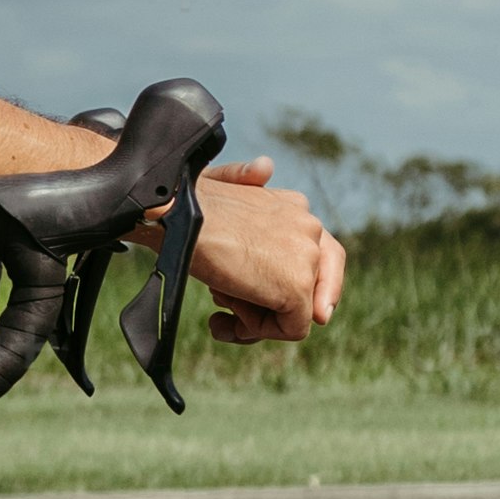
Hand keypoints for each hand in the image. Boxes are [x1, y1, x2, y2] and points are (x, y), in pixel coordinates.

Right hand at [185, 157, 345, 347]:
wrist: (176, 216)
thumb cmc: (184, 201)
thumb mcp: (218, 184)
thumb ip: (243, 178)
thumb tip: (265, 167)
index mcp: (293, 206)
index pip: (323, 253)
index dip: (313, 286)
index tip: (294, 309)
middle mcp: (309, 227)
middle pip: (314, 285)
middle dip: (275, 305)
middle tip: (235, 313)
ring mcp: (307, 257)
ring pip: (296, 308)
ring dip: (253, 315)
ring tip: (216, 303)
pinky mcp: (297, 287)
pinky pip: (290, 329)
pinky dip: (253, 331)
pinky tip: (219, 317)